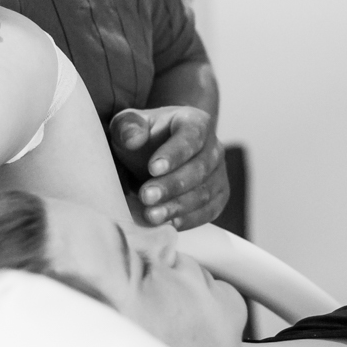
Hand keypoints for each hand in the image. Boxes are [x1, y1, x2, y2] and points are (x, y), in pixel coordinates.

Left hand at [110, 105, 227, 227]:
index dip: (174, 153)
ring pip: (205, 192)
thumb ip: (127, 127)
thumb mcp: (127, 125)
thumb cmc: (142, 137)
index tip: (152, 168)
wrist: (155, 154)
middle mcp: (213, 147)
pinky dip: (190, 219)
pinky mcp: (218, 196)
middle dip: (172, 185)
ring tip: (152, 215)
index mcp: (195, 122)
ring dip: (178, 206)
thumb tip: (134, 139)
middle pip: (199, 168)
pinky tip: (170, 223)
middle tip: (146, 196)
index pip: (190, 136)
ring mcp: (218, 173)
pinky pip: (209, 211)